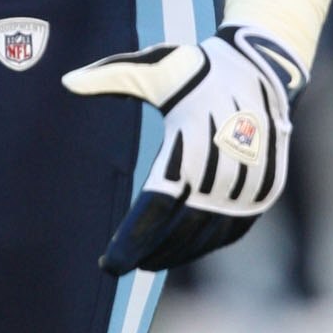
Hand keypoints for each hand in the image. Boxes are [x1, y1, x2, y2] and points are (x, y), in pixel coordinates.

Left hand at [62, 23, 303, 272]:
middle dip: (147, 253)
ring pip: (206, 236)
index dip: (130, 242)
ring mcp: (248, 183)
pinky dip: (206, 244)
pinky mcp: (266, 189)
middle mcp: (221, 169)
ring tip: (148, 261)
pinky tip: (184, 248)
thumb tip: (66, 80)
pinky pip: (232, 230)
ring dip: (176, 253)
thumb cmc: (197, 70)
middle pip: (178, 230)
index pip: (154, 209)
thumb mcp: (152, 68)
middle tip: (120, 264)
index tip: (108, 263)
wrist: (262, 68)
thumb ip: (108, 78)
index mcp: (189, 143)